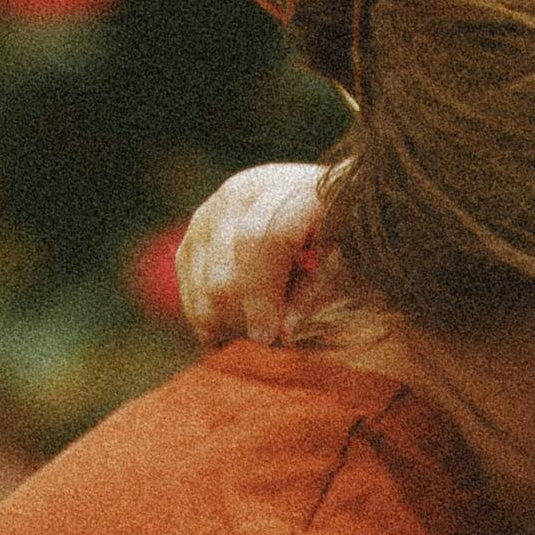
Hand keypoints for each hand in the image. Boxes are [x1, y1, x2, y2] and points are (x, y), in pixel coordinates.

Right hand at [174, 160, 331, 344]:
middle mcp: (250, 190)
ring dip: (219, 318)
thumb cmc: (346, 239)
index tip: (267, 338)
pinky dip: (201, 307)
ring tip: (250, 333)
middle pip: (225, 267)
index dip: (262, 296)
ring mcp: (218, 204)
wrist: (327, 200)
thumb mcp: (347, 264)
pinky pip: (187, 274)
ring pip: (201, 277)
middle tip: (261, 344)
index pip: (266, 241)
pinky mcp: (199, 222)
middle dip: (238, 317)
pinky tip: (226, 324)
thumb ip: (313, 294)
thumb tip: (279, 333)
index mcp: (298, 191)